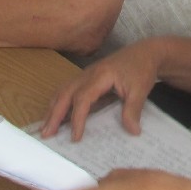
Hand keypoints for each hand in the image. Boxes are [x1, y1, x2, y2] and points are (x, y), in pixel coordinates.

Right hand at [41, 40, 162, 140]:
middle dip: (54, 114)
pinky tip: (58, 115)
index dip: (77, 118)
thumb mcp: (141, 89)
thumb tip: (132, 132)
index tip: (76, 137)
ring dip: (53, 108)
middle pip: (65, 93)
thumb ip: (133, 110)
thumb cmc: (141, 69)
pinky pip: (69, 89)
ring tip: (46, 127)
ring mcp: (86, 74)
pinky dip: (60, 102)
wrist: (145, 52)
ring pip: (63, 90)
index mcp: (100, 75)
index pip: (82, 98)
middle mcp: (88, 74)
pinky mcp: (87, 77)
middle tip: (45, 134)